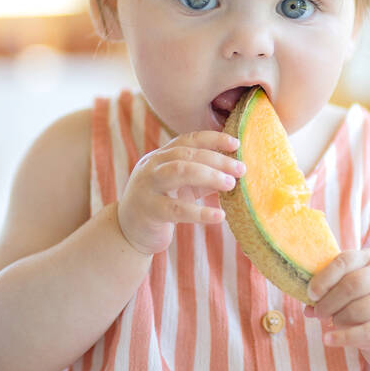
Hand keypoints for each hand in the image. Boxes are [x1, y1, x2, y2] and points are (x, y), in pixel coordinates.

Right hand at [117, 131, 243, 254]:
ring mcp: (148, 186)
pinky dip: (201, 212)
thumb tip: (235, 172)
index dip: (213, 139)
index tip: (236, 144)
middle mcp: (152, 166)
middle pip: (187, 154)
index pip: (189, 140)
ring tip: (231, 185)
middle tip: (241, 169)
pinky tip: (219, 216)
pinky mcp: (149, 210)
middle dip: (217, 159)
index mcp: (161, 156)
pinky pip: (178, 209)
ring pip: (180, 171)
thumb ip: (203, 178)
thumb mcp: (182, 187)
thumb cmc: (161, 204)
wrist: (128, 231)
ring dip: (209, 175)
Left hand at [306, 249, 369, 349]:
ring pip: (360, 310)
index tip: (311, 293)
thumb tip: (308, 309)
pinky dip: (344, 337)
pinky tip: (328, 339)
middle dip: (329, 302)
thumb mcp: (348, 281)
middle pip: (352, 286)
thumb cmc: (363, 292)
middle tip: (319, 312)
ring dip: (338, 319)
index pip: (344, 262)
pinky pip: (367, 332)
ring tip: (332, 321)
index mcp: (369, 258)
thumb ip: (327, 290)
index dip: (324, 278)